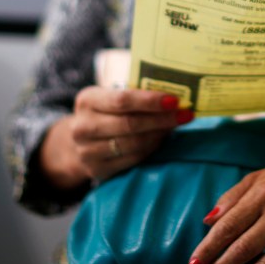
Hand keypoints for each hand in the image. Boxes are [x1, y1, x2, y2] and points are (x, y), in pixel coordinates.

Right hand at [39, 87, 192, 187]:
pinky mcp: (97, 170)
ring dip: (160, 134)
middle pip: (130, 123)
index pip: (122, 99)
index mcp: (87, 100)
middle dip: (162, 119)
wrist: (79, 141)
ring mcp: (87, 151)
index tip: (175, 100)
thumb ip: (136, 93)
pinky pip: (133, 159)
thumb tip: (174, 93)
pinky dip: (151, 148)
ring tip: (175, 125)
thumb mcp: (110, 96)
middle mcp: (83, 126)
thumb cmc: (105, 112)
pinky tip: (161, 139)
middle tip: (186, 114)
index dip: (150, 100)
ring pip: (134, 143)